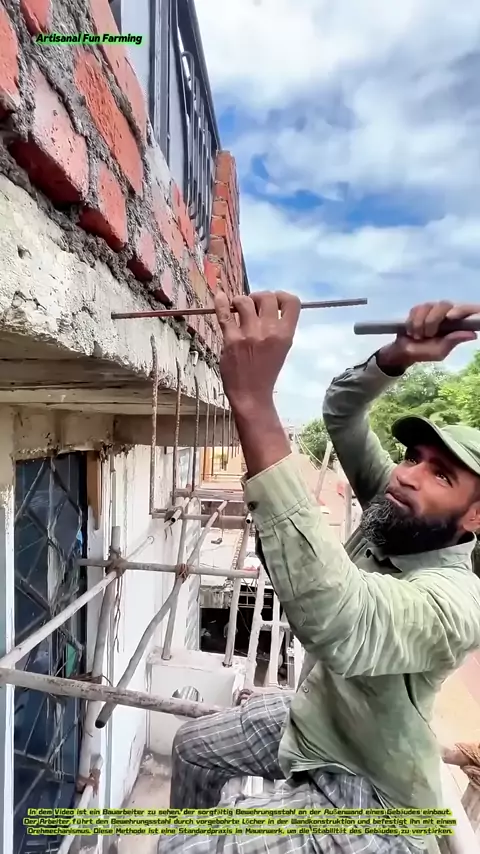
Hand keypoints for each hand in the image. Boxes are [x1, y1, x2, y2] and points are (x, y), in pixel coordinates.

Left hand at [214, 290, 300, 414]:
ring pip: (244, 301)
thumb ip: (277, 328)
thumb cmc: (266, 372)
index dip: (281, 296)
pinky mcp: (231, 339)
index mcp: (286, 334)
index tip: (272, 302)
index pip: (291, 302)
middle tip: (252, 306)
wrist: (251, 395)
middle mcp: (269, 331)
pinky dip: (220, 302)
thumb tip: (266, 306)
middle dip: (258, 297)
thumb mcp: (281, 349)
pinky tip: (220, 296)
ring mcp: (249, 334)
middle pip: (266, 296)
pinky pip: (224, 314)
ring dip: (239, 302)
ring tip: (237, 310)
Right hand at [378, 301, 478, 369]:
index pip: (467, 310)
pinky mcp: (419, 309)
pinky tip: (411, 331)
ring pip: (428, 306)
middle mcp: (446, 313)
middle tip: (427, 335)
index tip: (451, 317)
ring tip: (418, 336)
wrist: (403, 352)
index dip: (462, 309)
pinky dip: (412, 321)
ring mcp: (432, 309)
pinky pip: (416, 309)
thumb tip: (474, 334)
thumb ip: (453, 341)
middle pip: (445, 305)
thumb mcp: (439, 351)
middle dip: (432, 320)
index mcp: (456, 324)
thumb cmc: (424, 353)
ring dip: (420, 323)